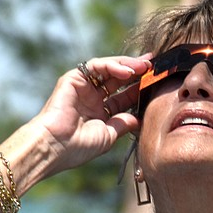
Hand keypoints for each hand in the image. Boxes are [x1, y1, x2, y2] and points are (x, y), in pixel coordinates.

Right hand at [31, 55, 151, 173]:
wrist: (55, 147)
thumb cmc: (78, 147)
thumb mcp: (108, 135)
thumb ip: (123, 124)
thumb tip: (140, 118)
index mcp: (100, 111)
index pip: (124, 95)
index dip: (139, 89)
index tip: (157, 84)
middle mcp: (92, 97)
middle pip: (118, 79)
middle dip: (137, 72)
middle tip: (154, 67)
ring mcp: (83, 87)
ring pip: (109, 69)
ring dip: (128, 65)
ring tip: (145, 67)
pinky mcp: (73, 79)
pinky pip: (96, 66)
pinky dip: (113, 66)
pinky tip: (128, 72)